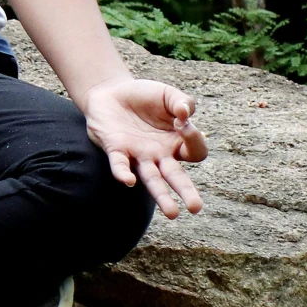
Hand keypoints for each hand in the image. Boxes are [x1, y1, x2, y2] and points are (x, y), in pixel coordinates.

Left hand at [81, 78, 208, 219]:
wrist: (110, 91)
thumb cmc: (144, 97)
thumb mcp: (168, 94)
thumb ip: (183, 101)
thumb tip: (185, 114)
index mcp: (176, 142)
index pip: (195, 151)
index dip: (194, 139)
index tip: (182, 121)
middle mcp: (159, 155)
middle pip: (176, 178)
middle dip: (186, 192)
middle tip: (196, 208)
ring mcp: (138, 155)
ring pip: (152, 180)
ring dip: (161, 196)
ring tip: (173, 214)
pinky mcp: (116, 150)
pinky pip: (120, 165)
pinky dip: (123, 173)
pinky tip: (129, 181)